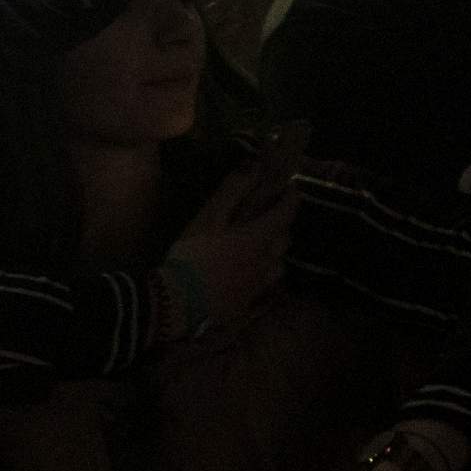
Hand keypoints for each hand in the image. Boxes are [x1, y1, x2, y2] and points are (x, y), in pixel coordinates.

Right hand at [161, 154, 297, 335]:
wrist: (177, 301)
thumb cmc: (192, 254)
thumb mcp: (207, 217)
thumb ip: (232, 191)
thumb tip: (253, 166)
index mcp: (258, 238)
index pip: (285, 215)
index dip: (291, 200)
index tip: (292, 188)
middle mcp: (265, 262)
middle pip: (285, 241)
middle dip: (282, 226)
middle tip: (270, 217)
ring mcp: (258, 286)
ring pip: (278, 266)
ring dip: (275, 254)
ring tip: (260, 248)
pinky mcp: (248, 304)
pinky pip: (266, 288)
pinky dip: (263, 276)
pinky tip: (249, 276)